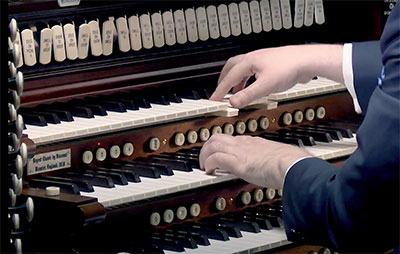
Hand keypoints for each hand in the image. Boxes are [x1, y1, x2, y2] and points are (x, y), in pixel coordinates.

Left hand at [199, 134, 310, 188]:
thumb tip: (270, 168)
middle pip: (217, 137)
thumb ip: (268, 160)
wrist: (292, 164)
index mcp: (253, 142)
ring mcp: (240, 151)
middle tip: (205, 159)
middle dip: (207, 148)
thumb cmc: (289, 163)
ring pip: (213, 145)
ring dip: (205, 155)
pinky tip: (209, 171)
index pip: (231, 139)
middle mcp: (244, 144)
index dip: (221, 146)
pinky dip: (209, 163)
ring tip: (204, 166)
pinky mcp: (238, 162)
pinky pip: (216, 158)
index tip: (218, 154)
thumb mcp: (275, 158)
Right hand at [210, 44, 343, 107]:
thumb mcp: (266, 86)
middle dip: (223, 80)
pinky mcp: (269, 63)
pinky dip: (247, 79)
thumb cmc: (289, 68)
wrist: (307, 60)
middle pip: (231, 68)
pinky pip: (251, 70)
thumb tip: (233, 103)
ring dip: (235, 80)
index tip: (213, 100)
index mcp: (248, 62)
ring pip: (241, 68)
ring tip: (235, 92)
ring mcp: (261, 59)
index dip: (220, 91)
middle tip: (220, 92)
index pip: (228, 78)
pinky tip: (253, 86)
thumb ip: (248, 95)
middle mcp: (252, 58)